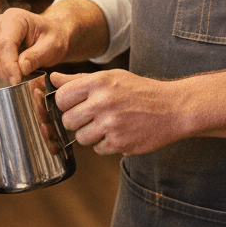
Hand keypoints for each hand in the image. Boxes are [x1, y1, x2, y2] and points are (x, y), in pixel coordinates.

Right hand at [0, 8, 68, 84]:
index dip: (9, 65)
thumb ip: (36, 56)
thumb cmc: (52, 37)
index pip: (5, 43)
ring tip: (17, 80)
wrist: (50, 35)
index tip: (17, 80)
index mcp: (15, 18)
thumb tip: (21, 68)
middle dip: (3, 72)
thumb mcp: (52, 46)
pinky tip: (10, 77)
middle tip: (18, 84)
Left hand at [51, 69, 180, 155]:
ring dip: (91, 135)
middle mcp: (103, 102)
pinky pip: (98, 149)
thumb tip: (53, 78)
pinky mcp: (120, 142)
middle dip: (77, 122)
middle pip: (68, 120)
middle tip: (93, 117)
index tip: (76, 105)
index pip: (62, 97)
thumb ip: (80, 79)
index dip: (66, 104)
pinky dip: (106, 144)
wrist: (173, 108)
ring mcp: (111, 124)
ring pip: (81, 138)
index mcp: (99, 82)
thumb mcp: (112, 77)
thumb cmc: (140, 91)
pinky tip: (120, 132)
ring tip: (109, 125)